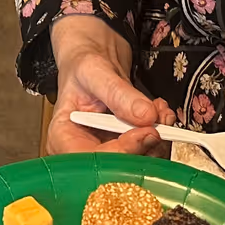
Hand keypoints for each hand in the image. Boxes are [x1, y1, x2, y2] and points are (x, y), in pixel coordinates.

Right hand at [45, 16, 173, 155]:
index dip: (123, 152)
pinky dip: (160, 133)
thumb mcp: (95, 71)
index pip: (93, 160)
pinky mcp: (126, 145)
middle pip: (118, 168)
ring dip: (157, 140)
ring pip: (138, 162)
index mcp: (64, 138)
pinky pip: (148, 150)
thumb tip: (145, 115)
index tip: (146, 132)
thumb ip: (118, 93)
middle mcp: (84, 150)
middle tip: (160, 123)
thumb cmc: (82, 64)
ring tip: (160, 112)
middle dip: (145, 147)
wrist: (94, 57)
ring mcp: (108, 149)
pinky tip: (158, 112)